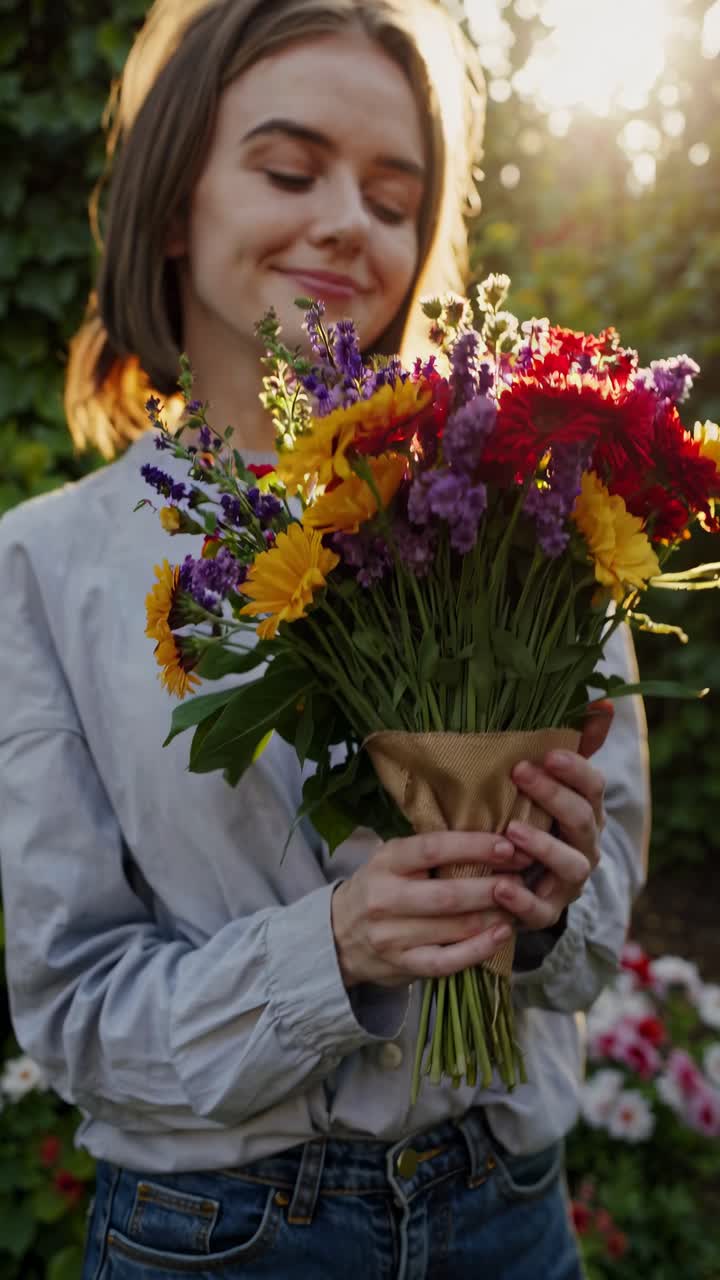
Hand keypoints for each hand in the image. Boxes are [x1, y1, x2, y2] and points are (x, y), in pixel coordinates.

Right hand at [331, 832, 530, 987]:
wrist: (336, 935)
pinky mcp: (402, 966)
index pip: (432, 849)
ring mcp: (392, 936)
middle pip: (449, 894)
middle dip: (493, 886)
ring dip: (494, 915)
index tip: (507, 845)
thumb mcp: (391, 859)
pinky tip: (502, 934)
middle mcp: (385, 898)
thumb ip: (428, 850)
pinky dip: (479, 949)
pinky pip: (448, 961)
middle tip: (524, 877)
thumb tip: (488, 834)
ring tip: (520, 903)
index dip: (473, 847)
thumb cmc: (379, 888)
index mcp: (385, 862)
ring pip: (454, 927)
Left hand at [490, 702, 613, 930]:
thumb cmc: (533, 820)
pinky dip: (522, 901)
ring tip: (513, 831)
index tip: (549, 753)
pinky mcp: (547, 911)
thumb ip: (572, 746)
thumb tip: (603, 703)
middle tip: (520, 772)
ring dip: (543, 847)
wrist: (526, 883)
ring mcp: (569, 881)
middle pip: (581, 820)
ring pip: (571, 866)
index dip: (575, 770)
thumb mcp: (547, 784)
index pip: (593, 787)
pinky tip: (500, 886)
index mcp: (586, 812)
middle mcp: (585, 846)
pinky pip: (541, 911)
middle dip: (553, 796)